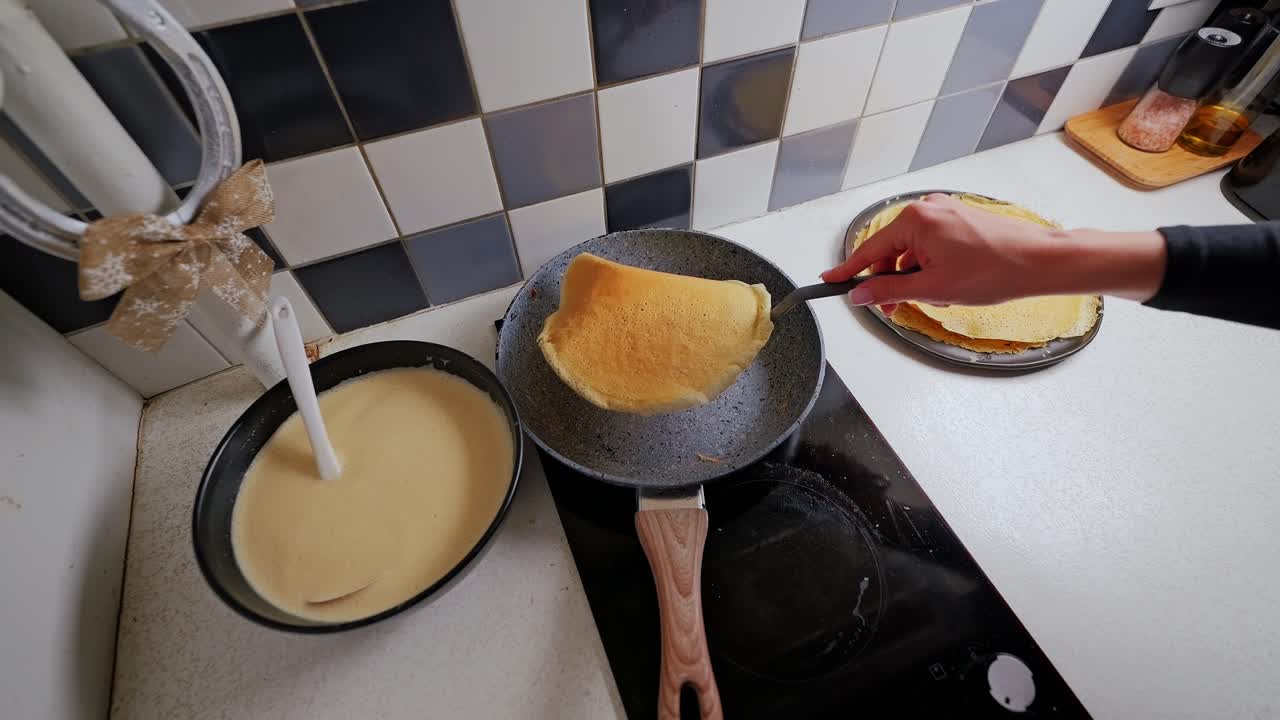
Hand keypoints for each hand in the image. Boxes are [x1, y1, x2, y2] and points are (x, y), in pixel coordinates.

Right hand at [822, 194, 1058, 314]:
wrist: (1040, 262)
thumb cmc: (996, 269)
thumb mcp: (933, 289)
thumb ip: (889, 291)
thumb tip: (861, 294)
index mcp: (916, 219)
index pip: (871, 250)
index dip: (850, 270)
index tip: (830, 278)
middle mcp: (928, 208)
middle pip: (892, 250)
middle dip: (893, 281)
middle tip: (893, 308)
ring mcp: (946, 211)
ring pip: (913, 250)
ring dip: (916, 277)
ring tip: (937, 298)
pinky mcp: (960, 218)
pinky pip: (932, 245)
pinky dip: (932, 267)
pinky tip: (949, 286)